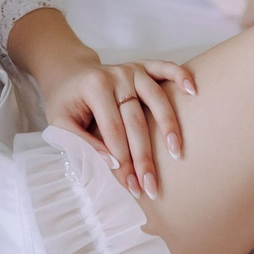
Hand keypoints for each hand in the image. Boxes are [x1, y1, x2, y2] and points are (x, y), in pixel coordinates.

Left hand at [42, 56, 198, 200]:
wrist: (69, 74)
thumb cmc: (66, 103)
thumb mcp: (60, 123)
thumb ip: (83, 142)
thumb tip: (111, 163)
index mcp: (94, 87)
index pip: (113, 130)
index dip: (123, 161)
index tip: (131, 187)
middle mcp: (116, 74)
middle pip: (136, 120)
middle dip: (144, 157)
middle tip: (152, 186)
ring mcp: (132, 69)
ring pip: (156, 98)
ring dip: (168, 126)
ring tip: (176, 152)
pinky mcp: (143, 66)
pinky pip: (165, 68)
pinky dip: (181, 76)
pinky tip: (192, 91)